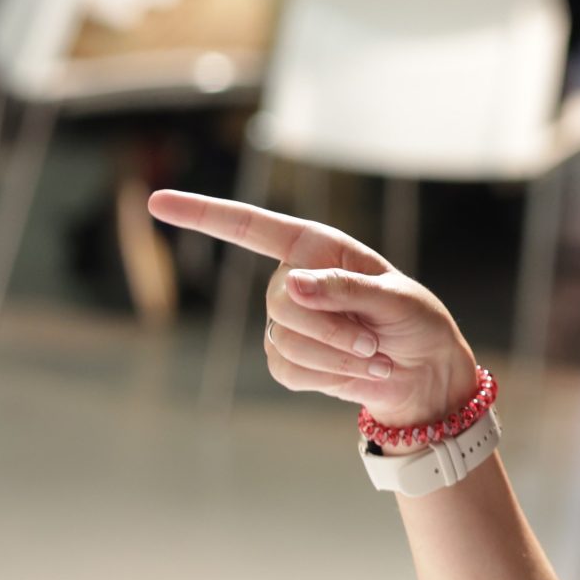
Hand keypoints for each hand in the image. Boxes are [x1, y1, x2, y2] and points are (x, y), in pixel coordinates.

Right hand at [146, 191, 478, 427]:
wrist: (423, 373)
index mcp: (316, 247)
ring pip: (287, 342)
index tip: (156, 202)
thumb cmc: (416, 322)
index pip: (249, 227)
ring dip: (339, 357)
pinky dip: (330, 377)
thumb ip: (347, 288)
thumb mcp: (397, 298)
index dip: (203, 213)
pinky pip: (289, 371)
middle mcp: (290, 280)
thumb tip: (289, 286)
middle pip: (281, 304)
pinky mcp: (286, 360)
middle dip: (332, 329)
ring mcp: (283, 322)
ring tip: (375, 356)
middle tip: (374, 341)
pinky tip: (358, 373)